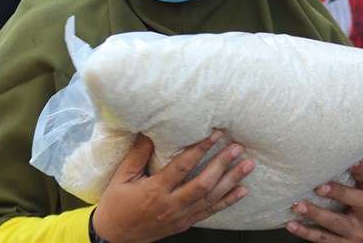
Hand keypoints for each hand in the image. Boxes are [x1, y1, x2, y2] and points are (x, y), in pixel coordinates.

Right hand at [92, 130, 253, 242]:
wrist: (115, 235)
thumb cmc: (116, 204)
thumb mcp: (122, 177)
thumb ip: (138, 154)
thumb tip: (149, 131)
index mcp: (155, 190)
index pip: (183, 167)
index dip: (200, 149)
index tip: (215, 135)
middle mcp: (171, 204)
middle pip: (203, 183)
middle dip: (222, 164)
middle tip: (237, 148)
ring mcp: (180, 216)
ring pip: (211, 198)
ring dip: (231, 181)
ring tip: (247, 166)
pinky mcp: (185, 223)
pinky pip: (210, 212)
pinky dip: (227, 201)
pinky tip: (241, 191)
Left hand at [285, 160, 362, 242]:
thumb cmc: (361, 213)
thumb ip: (351, 180)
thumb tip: (324, 151)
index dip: (362, 169)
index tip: (352, 159)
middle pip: (358, 202)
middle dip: (338, 193)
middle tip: (318, 186)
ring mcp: (355, 232)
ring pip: (335, 223)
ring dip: (315, 213)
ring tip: (297, 205)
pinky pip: (323, 239)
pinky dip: (305, 232)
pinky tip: (291, 224)